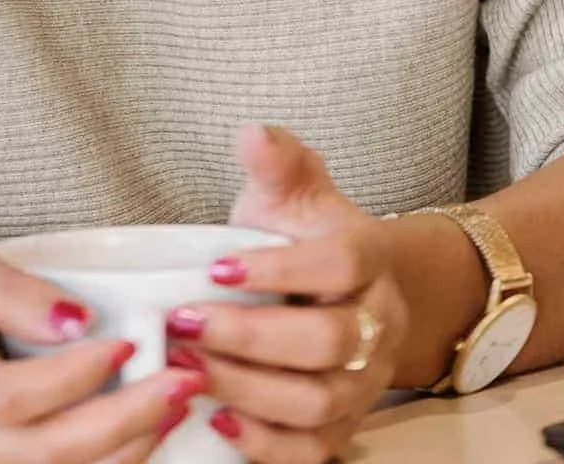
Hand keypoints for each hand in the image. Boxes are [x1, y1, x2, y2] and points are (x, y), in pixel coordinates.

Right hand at [0, 231, 205, 462]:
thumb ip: (11, 290)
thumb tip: (80, 321)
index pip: (9, 398)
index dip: (77, 378)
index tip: (131, 345)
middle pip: (36, 456)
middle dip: (120, 425)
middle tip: (182, 383)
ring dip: (120, 453)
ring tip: (171, 408)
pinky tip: (137, 436)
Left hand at [162, 124, 408, 461]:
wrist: (347, 293)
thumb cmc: (304, 237)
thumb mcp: (292, 191)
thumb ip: (276, 161)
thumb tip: (252, 132)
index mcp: (371, 257)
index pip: (338, 264)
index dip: (279, 269)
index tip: (214, 268)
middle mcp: (381, 323)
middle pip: (327, 341)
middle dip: (248, 336)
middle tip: (182, 324)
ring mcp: (368, 380)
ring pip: (319, 401)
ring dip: (247, 389)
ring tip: (185, 369)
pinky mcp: (347, 425)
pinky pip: (315, 450)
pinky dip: (266, 443)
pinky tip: (218, 417)